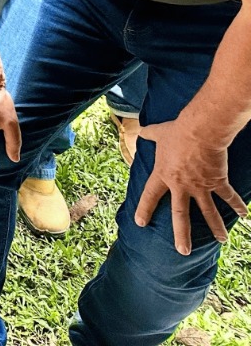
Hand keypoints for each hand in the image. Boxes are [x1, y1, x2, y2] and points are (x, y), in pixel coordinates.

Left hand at [136, 116, 248, 253]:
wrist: (200, 132)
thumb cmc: (177, 131)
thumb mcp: (158, 132)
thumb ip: (148, 134)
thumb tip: (140, 130)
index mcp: (163, 175)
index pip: (150, 196)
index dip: (144, 209)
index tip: (140, 223)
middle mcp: (181, 186)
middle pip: (180, 215)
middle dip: (181, 234)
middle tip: (183, 251)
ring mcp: (201, 186)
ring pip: (208, 212)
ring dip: (216, 227)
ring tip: (221, 241)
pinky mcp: (217, 182)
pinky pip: (228, 197)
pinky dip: (237, 206)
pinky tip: (244, 216)